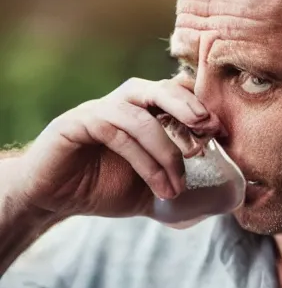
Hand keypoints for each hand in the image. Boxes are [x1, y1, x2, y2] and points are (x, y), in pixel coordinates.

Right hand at [12, 76, 221, 218]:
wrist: (55, 199)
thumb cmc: (105, 188)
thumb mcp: (151, 187)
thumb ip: (177, 182)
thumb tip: (219, 198)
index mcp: (142, 112)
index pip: (174, 93)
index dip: (200, 105)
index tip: (221, 130)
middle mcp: (123, 105)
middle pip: (159, 88)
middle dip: (187, 105)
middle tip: (209, 127)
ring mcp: (98, 110)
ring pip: (139, 115)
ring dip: (166, 151)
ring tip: (178, 186)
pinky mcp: (76, 122)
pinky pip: (115, 131)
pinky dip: (143, 160)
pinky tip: (159, 187)